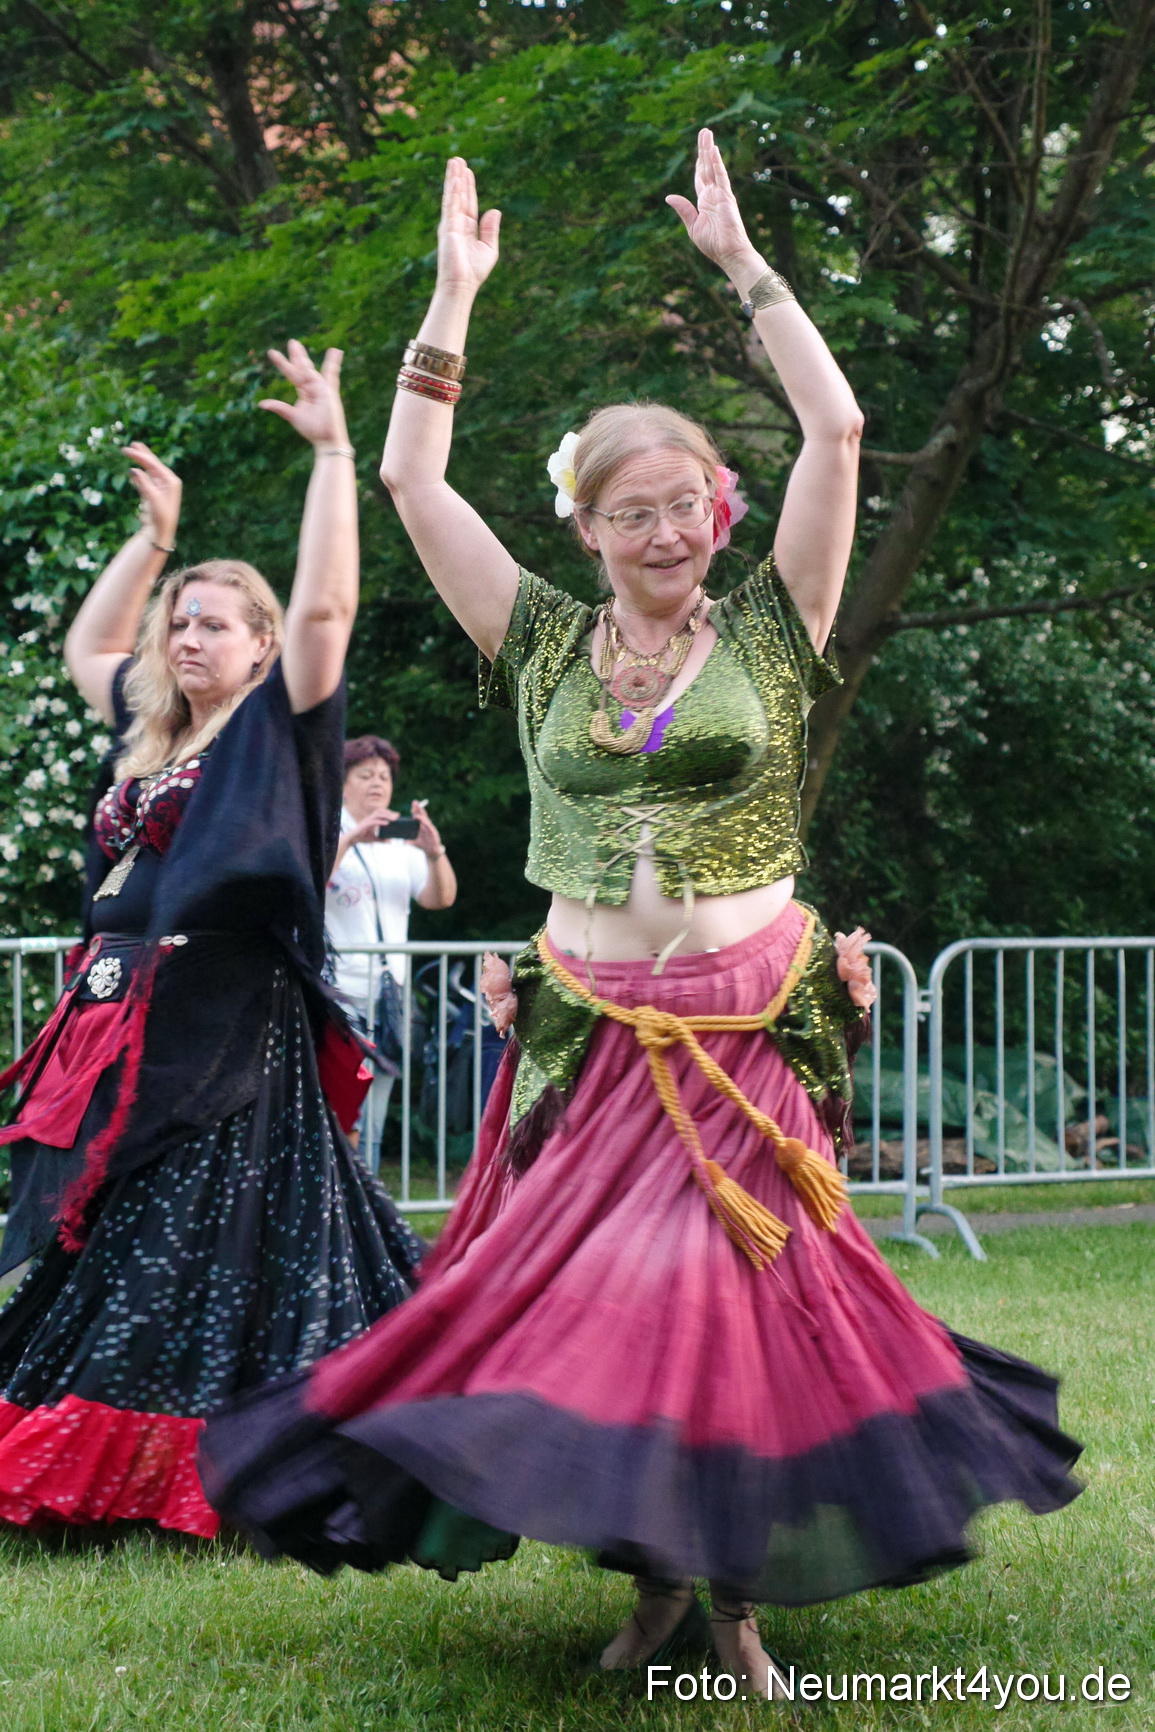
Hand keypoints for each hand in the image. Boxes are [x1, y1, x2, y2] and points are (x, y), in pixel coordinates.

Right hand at [122, 442, 181, 548]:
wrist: (161, 532)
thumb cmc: (161, 516)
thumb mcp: (153, 498)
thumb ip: (144, 483)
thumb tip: (133, 470)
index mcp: (171, 481)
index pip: (154, 464)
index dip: (141, 456)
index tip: (128, 450)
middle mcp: (167, 482)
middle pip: (153, 464)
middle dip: (143, 454)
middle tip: (133, 444)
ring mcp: (161, 488)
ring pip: (149, 471)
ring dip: (141, 462)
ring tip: (133, 451)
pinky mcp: (154, 494)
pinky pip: (146, 481)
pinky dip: (139, 476)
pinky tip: (133, 471)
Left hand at [260, 341, 348, 448]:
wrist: (326, 439)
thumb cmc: (312, 430)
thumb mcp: (293, 416)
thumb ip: (279, 408)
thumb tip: (262, 403)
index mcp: (304, 392)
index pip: (291, 374)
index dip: (282, 363)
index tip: (272, 352)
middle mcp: (312, 388)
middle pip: (302, 368)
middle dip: (296, 356)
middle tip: (292, 342)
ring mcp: (321, 388)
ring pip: (310, 369)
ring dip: (305, 357)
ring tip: (301, 345)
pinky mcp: (329, 391)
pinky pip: (332, 375)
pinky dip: (334, 363)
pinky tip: (336, 351)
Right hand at [347, 808, 397, 846]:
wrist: (353, 839)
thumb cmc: (362, 838)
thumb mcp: (374, 839)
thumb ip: (382, 839)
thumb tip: (390, 841)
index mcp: (372, 820)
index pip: (381, 813)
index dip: (389, 812)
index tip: (397, 815)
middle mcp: (370, 818)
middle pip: (380, 811)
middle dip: (389, 812)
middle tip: (397, 816)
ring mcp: (367, 820)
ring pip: (377, 814)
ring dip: (386, 815)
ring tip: (393, 819)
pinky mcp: (364, 824)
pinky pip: (374, 821)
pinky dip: (381, 822)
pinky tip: (387, 823)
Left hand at [409, 800, 444, 857]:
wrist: (432, 852)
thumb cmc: (423, 845)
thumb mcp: (414, 842)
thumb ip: (408, 840)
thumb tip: (401, 840)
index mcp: (422, 826)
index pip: (419, 816)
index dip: (416, 810)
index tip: (413, 804)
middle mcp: (427, 826)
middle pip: (423, 816)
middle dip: (419, 809)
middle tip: (415, 803)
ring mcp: (431, 830)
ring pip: (427, 822)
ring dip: (422, 817)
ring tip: (417, 814)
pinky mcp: (434, 835)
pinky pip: (431, 830)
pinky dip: (428, 826)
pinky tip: (424, 824)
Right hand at [436, 157, 500, 297]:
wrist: (462, 286)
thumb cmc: (474, 272)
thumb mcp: (489, 248)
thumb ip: (490, 229)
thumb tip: (495, 210)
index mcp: (467, 228)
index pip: (469, 203)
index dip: (469, 187)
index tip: (467, 171)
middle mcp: (457, 224)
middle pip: (459, 195)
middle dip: (459, 177)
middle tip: (458, 159)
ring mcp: (451, 225)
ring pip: (453, 197)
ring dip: (454, 179)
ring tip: (454, 162)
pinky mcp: (448, 229)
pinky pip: (451, 206)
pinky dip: (453, 193)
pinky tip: (455, 180)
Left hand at [666, 129, 758, 279]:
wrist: (728, 254)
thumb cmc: (713, 244)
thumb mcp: (693, 226)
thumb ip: (683, 209)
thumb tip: (669, 196)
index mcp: (705, 201)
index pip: (701, 177)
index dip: (699, 162)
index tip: (699, 150)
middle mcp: (713, 194)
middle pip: (707, 166)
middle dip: (704, 149)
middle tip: (704, 131)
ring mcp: (721, 194)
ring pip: (713, 166)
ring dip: (709, 149)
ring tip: (707, 133)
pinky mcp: (726, 197)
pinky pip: (721, 176)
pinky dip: (716, 163)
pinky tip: (713, 150)